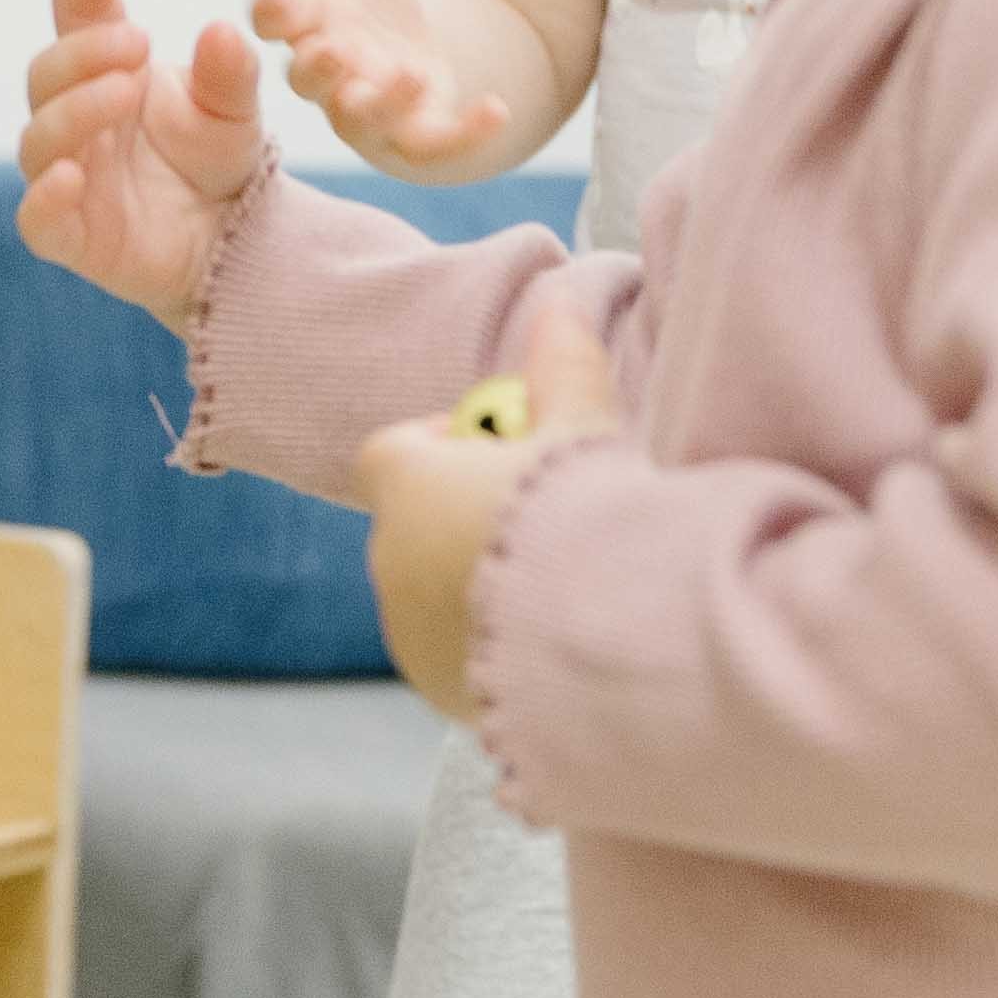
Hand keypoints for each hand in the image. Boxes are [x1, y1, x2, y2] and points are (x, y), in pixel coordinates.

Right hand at [13, 0, 267, 331]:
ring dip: (73, 109)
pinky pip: (36, 217)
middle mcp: (74, 115)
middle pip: (46, 72)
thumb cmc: (216, 157)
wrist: (232, 236)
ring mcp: (65, 173)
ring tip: (125, 93)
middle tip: (139, 44)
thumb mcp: (235, 109)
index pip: (73, 10)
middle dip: (85, 52)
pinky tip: (70, 178)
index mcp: (105, 68)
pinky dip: (44, 198)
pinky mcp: (69, 233)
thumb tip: (221, 30)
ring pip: (37, 138)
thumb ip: (230, 72)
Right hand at [253, 0, 516, 172]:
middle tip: (337, 48)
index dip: (277, 10)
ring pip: (363, 117)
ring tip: (408, 75)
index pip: (275, 17)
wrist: (405, 61)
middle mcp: (328, 69)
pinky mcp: (414, 138)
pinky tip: (498, 109)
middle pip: (309, 76)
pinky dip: (464, 133)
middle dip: (320, 66)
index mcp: (307, 20)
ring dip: (382, 101)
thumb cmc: (368, 1)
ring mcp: (367, 109)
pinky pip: (433, 145)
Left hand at [342, 294, 623, 720]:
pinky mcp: (444, 695)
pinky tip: (561, 638)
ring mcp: (410, 636)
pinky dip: (495, 644)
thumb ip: (564, 364)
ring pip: (434, 593)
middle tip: (548, 513)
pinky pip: (460, 656)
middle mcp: (388, 562)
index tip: (501, 448)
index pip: (391, 451)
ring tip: (565, 579)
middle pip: (414, 522)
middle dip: (466, 514)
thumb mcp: (583, 427)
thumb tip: (561, 302)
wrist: (608, 644)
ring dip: (479, 582)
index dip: (441, 442)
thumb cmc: (588, 519)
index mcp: (404, 488)